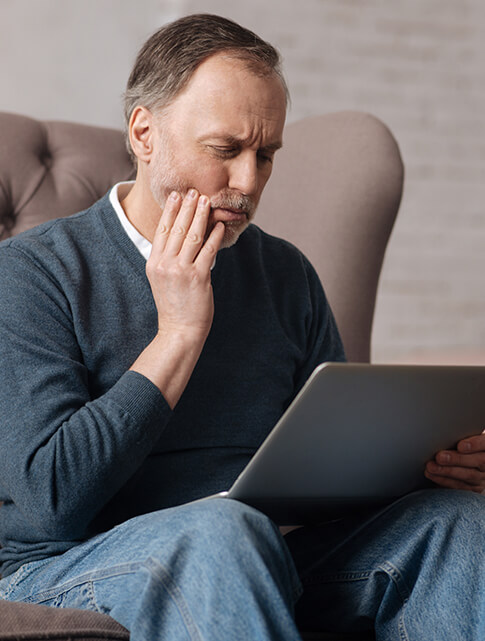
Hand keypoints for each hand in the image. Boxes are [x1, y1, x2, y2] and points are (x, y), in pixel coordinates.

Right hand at [130, 189, 224, 407]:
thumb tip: (181, 237)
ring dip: (201, 216)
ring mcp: (181, 271)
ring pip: (192, 236)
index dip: (170, 211)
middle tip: (194, 191)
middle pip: (177, 228)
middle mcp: (165, 264)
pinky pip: (208, 251)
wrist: (179, 330)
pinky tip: (219, 226)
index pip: (163, 230)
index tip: (177, 195)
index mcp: (154, 263)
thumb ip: (168, 259)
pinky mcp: (198, 278)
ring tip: (207, 201)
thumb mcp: (163, 279)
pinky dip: (214, 236)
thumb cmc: (174, 305)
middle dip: (187, 207)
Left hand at [425, 432, 484, 492]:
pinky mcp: (475, 487)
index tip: (460, 445)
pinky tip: (433, 476)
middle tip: (439, 457)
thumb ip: (462, 434)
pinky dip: (445, 481)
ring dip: (447, 472)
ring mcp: (483, 476)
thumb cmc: (465, 441)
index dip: (475, 445)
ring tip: (431, 467)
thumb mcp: (467, 435)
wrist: (472, 456)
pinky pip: (461, 486)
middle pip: (477, 461)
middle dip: (456, 460)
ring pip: (468, 475)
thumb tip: (446, 431)